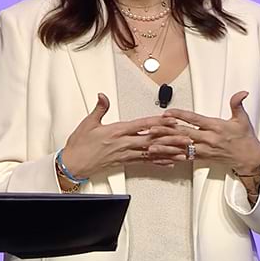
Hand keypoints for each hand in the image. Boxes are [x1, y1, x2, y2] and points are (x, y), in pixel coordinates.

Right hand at [62, 93, 182, 177]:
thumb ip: (100, 108)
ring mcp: (125, 154)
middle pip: (152, 140)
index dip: (158, 122)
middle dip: (170, 138)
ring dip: (168, 152)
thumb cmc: (80, 145)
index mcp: (117, 131)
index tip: (171, 120)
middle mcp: (124, 144)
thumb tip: (103, 96)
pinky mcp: (124, 163)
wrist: (74, 164)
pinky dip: (157, 162)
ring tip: (182, 152)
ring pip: (151, 152)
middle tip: (185, 137)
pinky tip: (168, 163)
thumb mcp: (88, 123)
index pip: (142, 125)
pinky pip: (145, 163)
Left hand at [160, 91, 259, 173]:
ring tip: (152, 144)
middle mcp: (208, 139)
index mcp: (216, 127)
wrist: (248, 158)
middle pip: (184, 134)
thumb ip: (237, 104)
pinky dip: (172, 157)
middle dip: (167, 131)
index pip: (195, 119)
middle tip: (153, 128)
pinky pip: (185, 158)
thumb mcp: (242, 119)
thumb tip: (242, 93)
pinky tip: (162, 156)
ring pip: (181, 147)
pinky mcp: (202, 158)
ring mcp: (204, 150)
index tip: (168, 112)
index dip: (180, 115)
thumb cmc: (244, 138)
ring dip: (166, 145)